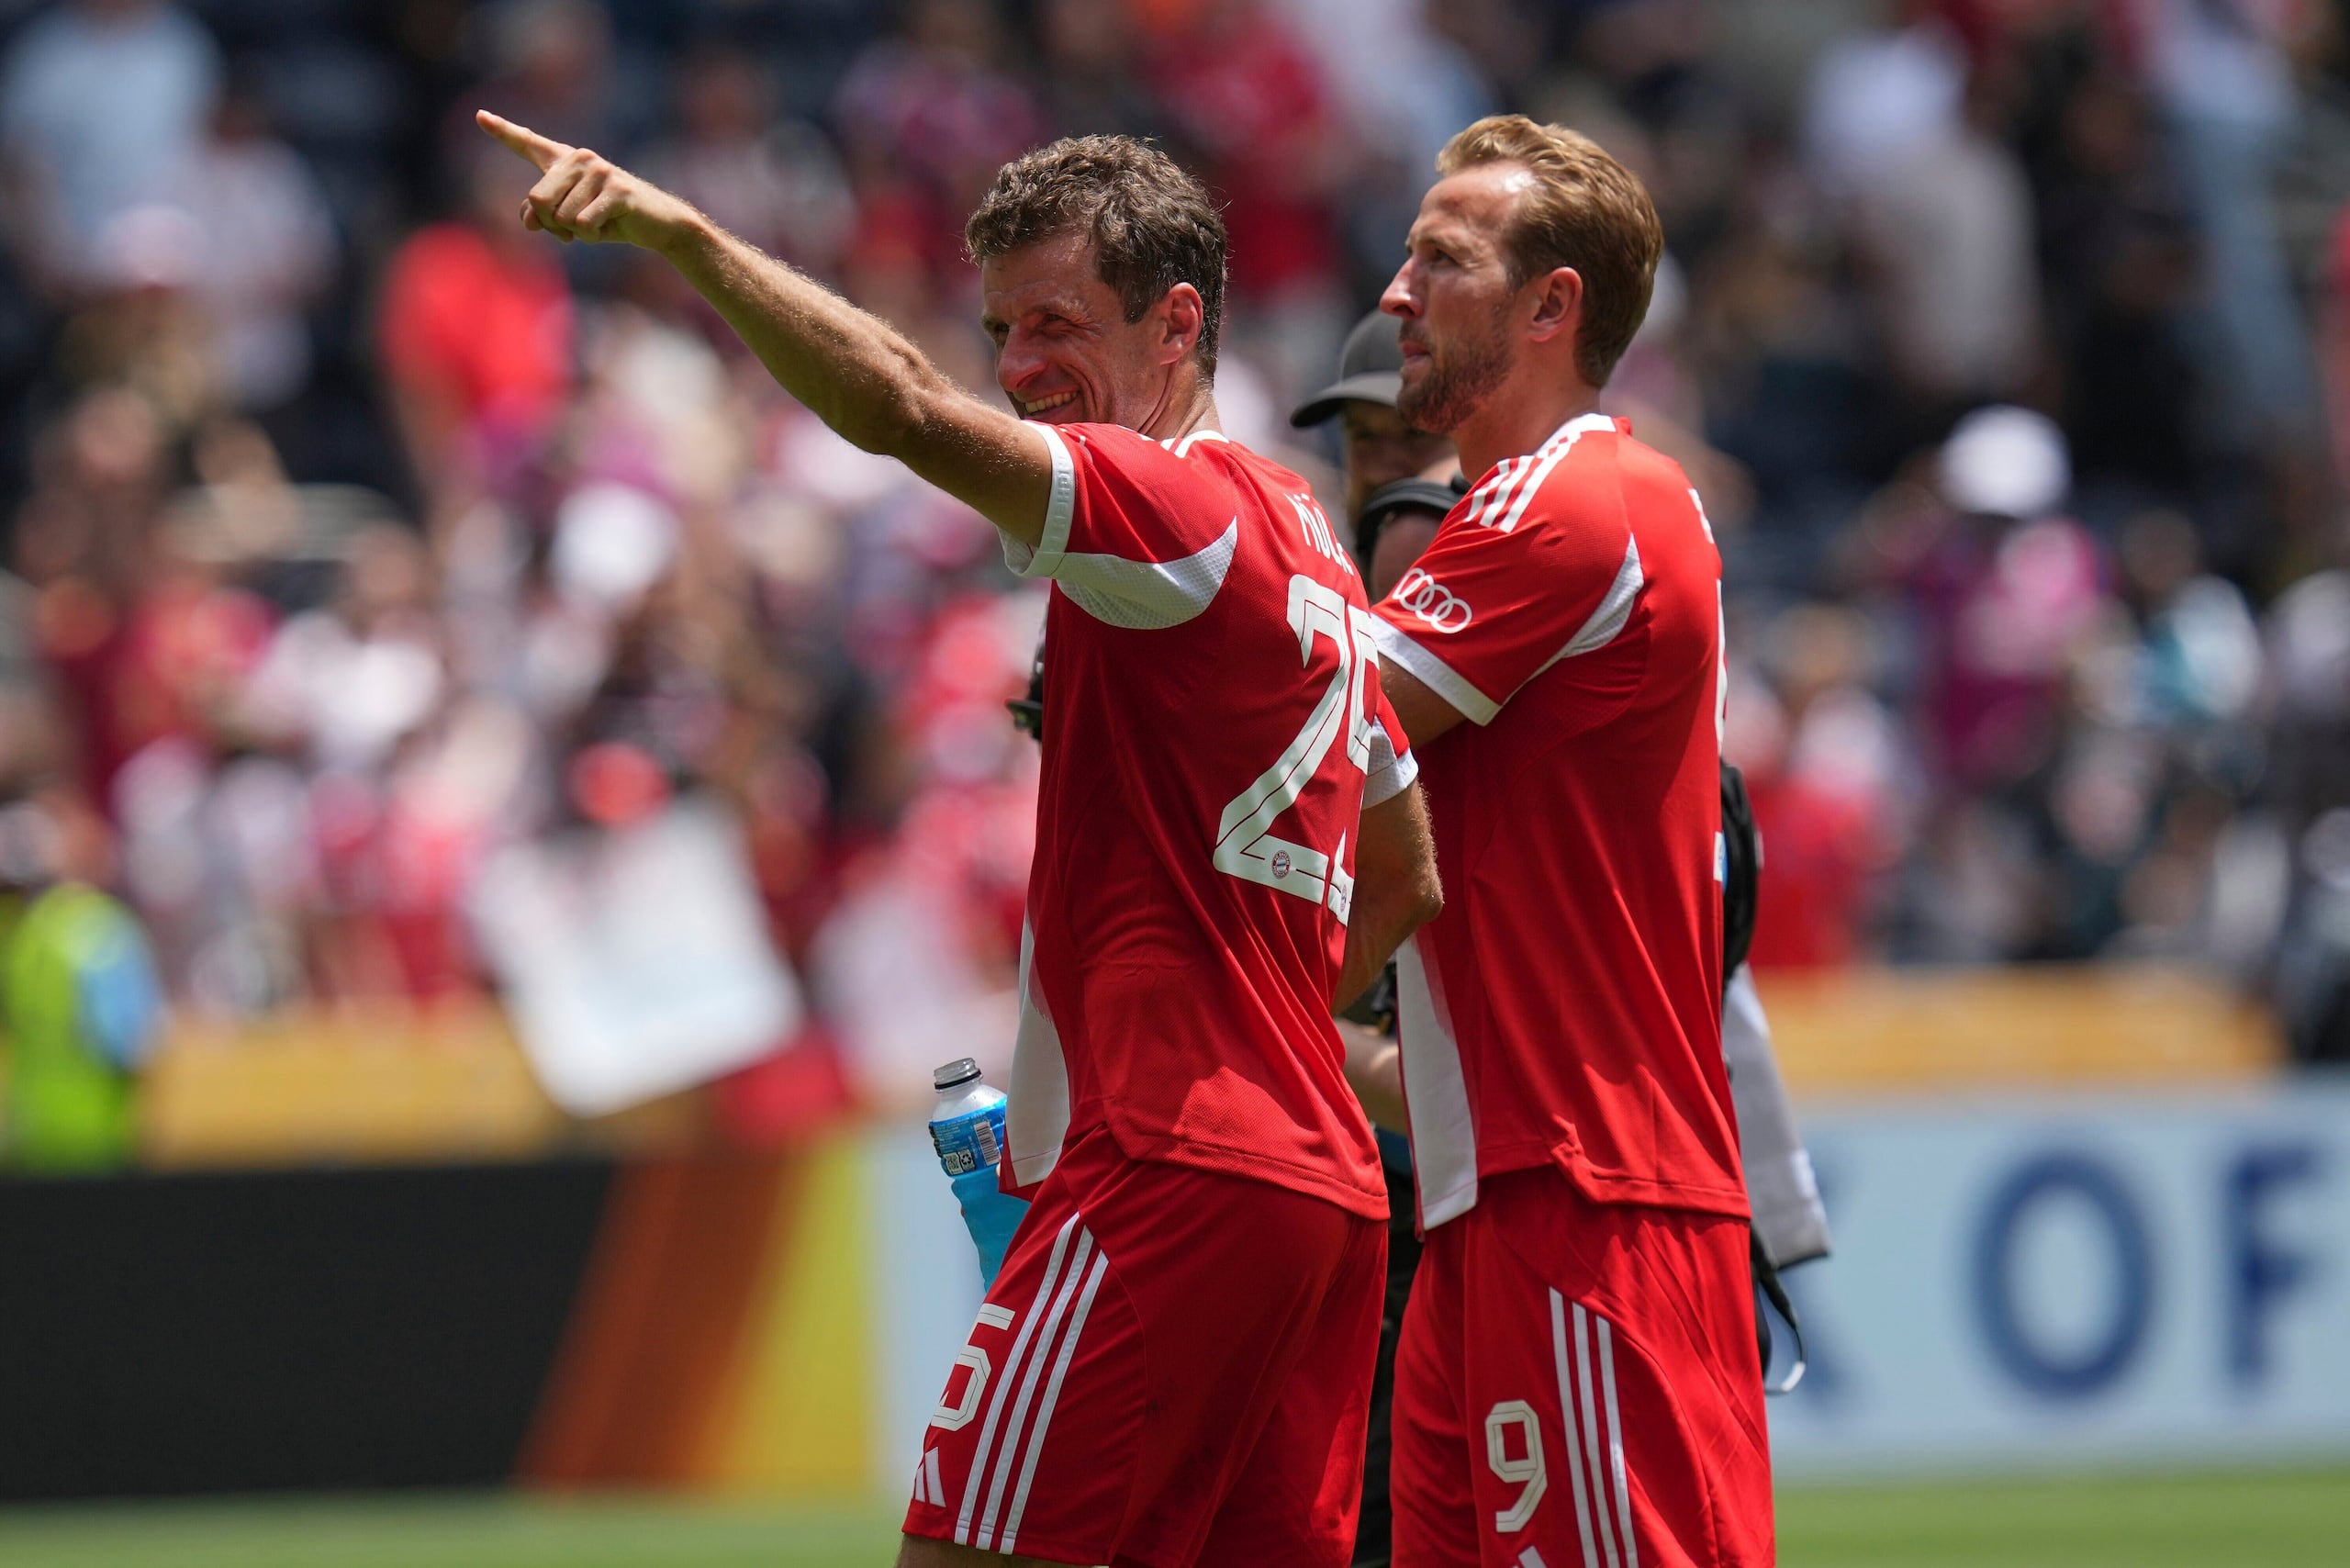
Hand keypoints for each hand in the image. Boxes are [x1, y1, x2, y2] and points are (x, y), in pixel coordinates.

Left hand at [475, 110, 698, 250]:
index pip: (528, 143)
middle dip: (552, 224)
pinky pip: (583, 224)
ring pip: (561, 216)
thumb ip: (542, 217)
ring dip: (577, 233)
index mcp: (565, 160)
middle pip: (537, 199)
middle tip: (575, 229)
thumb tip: (528, 220)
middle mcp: (579, 158)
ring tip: (599, 223)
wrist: (657, 225)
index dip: (503, 131)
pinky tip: (610, 227)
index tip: (480, 115)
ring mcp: (598, 171)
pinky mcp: (616, 190)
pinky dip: (592, 236)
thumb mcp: (570, 221)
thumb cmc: (610, 219)